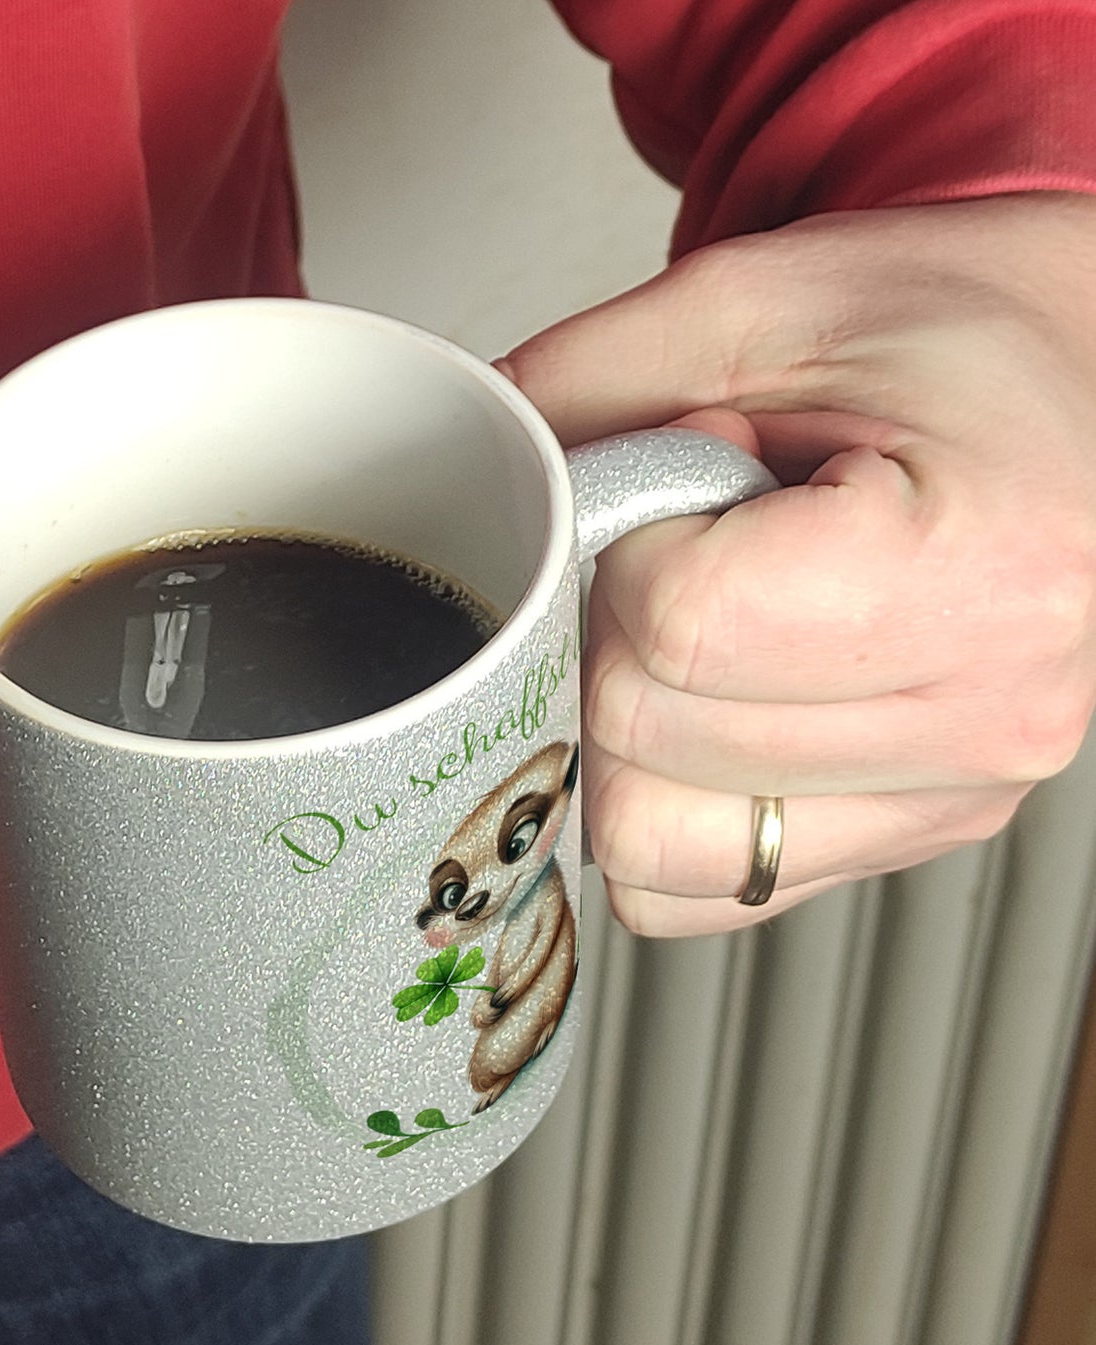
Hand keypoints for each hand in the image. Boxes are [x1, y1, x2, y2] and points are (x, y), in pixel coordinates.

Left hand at [499, 193, 1095, 935]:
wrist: (1084, 386)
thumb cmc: (965, 336)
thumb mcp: (773, 298)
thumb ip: (595, 378)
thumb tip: (468, 461)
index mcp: (978, 565)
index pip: (677, 628)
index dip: (620, 551)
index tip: (668, 490)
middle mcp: (984, 714)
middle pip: (642, 741)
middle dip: (607, 632)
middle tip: (679, 549)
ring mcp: (948, 799)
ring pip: (646, 841)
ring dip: (618, 730)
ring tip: (700, 626)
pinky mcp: (905, 840)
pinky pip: (689, 887)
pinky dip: (650, 807)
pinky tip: (698, 709)